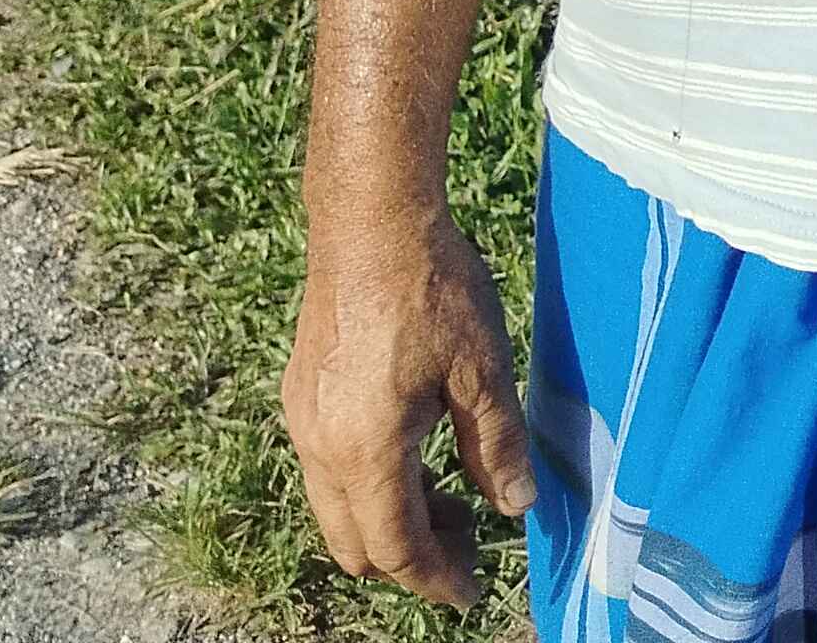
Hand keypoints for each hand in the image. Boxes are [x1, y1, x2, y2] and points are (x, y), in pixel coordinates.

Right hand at [282, 210, 537, 606]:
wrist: (371, 223)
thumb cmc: (432, 290)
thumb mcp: (482, 371)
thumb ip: (496, 446)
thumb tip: (516, 507)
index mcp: (365, 451)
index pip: (395, 548)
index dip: (434, 579)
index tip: (469, 594)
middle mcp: (320, 447)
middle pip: (355, 542)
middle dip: (410, 557)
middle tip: (468, 540)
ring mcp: (302, 421)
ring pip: (336, 508)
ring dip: (387, 519)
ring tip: (452, 496)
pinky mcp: (301, 395)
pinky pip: (327, 469)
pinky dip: (368, 484)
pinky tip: (416, 451)